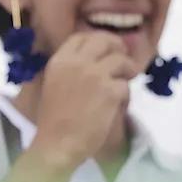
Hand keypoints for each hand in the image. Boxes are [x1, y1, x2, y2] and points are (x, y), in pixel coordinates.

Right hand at [27, 31, 137, 170]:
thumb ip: (70, 70)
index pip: (81, 37)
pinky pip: (126, 85)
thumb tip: (92, 59)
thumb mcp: (53, 85)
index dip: (97, 39)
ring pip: (121, 61)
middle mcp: (77, 63)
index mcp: (59, 61)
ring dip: (127, 70)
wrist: (57, 144)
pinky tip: (119, 104)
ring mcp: (95, 76)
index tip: (106, 49)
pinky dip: (126, 94)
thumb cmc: (53, 121)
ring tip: (126, 80)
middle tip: (123, 60)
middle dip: (118, 48)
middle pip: (105, 41)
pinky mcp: (110, 92)